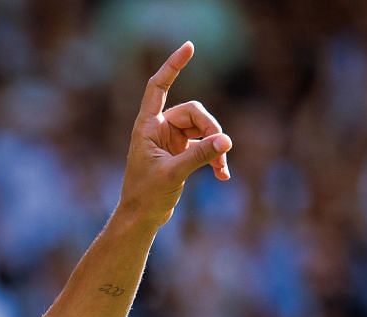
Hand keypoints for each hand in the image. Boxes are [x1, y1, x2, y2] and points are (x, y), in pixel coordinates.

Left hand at [118, 42, 232, 229]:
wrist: (141, 218)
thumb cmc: (146, 196)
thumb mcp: (174, 174)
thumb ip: (200, 155)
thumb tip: (226, 140)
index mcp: (148, 126)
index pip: (158, 86)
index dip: (173, 66)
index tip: (189, 47)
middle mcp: (159, 128)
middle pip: (194, 112)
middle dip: (210, 129)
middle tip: (222, 149)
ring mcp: (171, 140)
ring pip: (203, 128)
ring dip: (215, 147)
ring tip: (222, 170)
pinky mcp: (181, 152)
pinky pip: (205, 145)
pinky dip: (214, 158)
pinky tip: (223, 176)